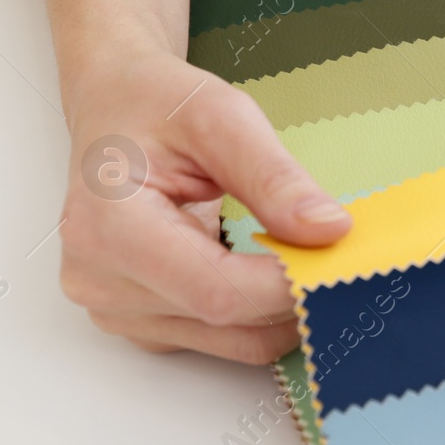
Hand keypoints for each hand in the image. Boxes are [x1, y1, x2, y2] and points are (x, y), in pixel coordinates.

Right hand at [58, 48, 350, 363]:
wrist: (116, 105)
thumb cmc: (157, 103)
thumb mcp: (222, 117)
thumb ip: (274, 178)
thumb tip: (329, 230)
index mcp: (108, 228)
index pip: (218, 290)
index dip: (288, 283)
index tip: (341, 254)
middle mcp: (100, 281)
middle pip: (227, 319)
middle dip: (295, 291)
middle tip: (345, 253)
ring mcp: (114, 308)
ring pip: (231, 340)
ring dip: (283, 308)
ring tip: (313, 257)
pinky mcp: (138, 321)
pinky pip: (218, 339)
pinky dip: (261, 314)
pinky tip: (277, 271)